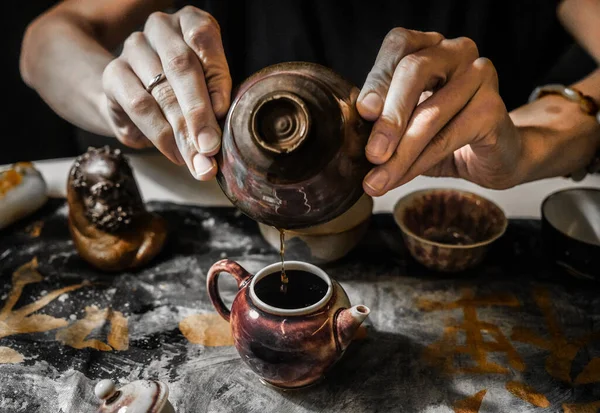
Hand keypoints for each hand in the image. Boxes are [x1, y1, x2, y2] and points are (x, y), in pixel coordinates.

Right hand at [102, 6, 230, 179]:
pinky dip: (161, 135)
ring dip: (182, 133)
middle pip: (181, 67)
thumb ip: (216, 100)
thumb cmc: (186, 90)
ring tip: (197, 161)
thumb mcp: (209, 88)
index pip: (204, 40)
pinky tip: (176, 154)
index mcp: (191, 22)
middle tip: (210, 148)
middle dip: (199, 114)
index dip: (215, 77)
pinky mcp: (113, 73)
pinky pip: (139, 106)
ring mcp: (133, 48)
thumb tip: (217, 131)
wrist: (137, 95)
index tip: (223, 113)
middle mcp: (160, 28)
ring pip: (161, 92)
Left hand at [357, 28, 523, 195]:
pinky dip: (420, 163)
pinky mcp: (493, 108)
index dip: (378, 79)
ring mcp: (479, 76)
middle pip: (414, 71)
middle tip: (372, 154)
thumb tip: (352, 128)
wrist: (493, 156)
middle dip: (389, 117)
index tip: (363, 112)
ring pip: (430, 113)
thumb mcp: (405, 122)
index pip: (398, 47)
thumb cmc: (444, 133)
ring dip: (400, 153)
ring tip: (377, 181)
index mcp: (429, 47)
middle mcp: (457, 52)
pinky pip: (448, 138)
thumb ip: (382, 116)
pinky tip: (401, 178)